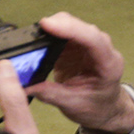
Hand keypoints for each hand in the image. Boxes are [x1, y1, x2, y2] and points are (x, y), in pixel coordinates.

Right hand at [21, 12, 133, 133]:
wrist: (104, 109)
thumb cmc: (96, 107)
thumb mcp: (73, 105)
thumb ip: (49, 94)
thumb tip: (25, 86)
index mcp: (108, 64)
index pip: (92, 39)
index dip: (70, 28)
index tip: (47, 24)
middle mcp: (102, 49)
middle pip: (81, 27)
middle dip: (58, 24)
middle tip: (37, 29)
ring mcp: (89, 45)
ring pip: (71, 25)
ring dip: (52, 28)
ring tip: (35, 38)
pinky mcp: (77, 45)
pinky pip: (63, 32)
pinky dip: (49, 35)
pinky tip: (38, 42)